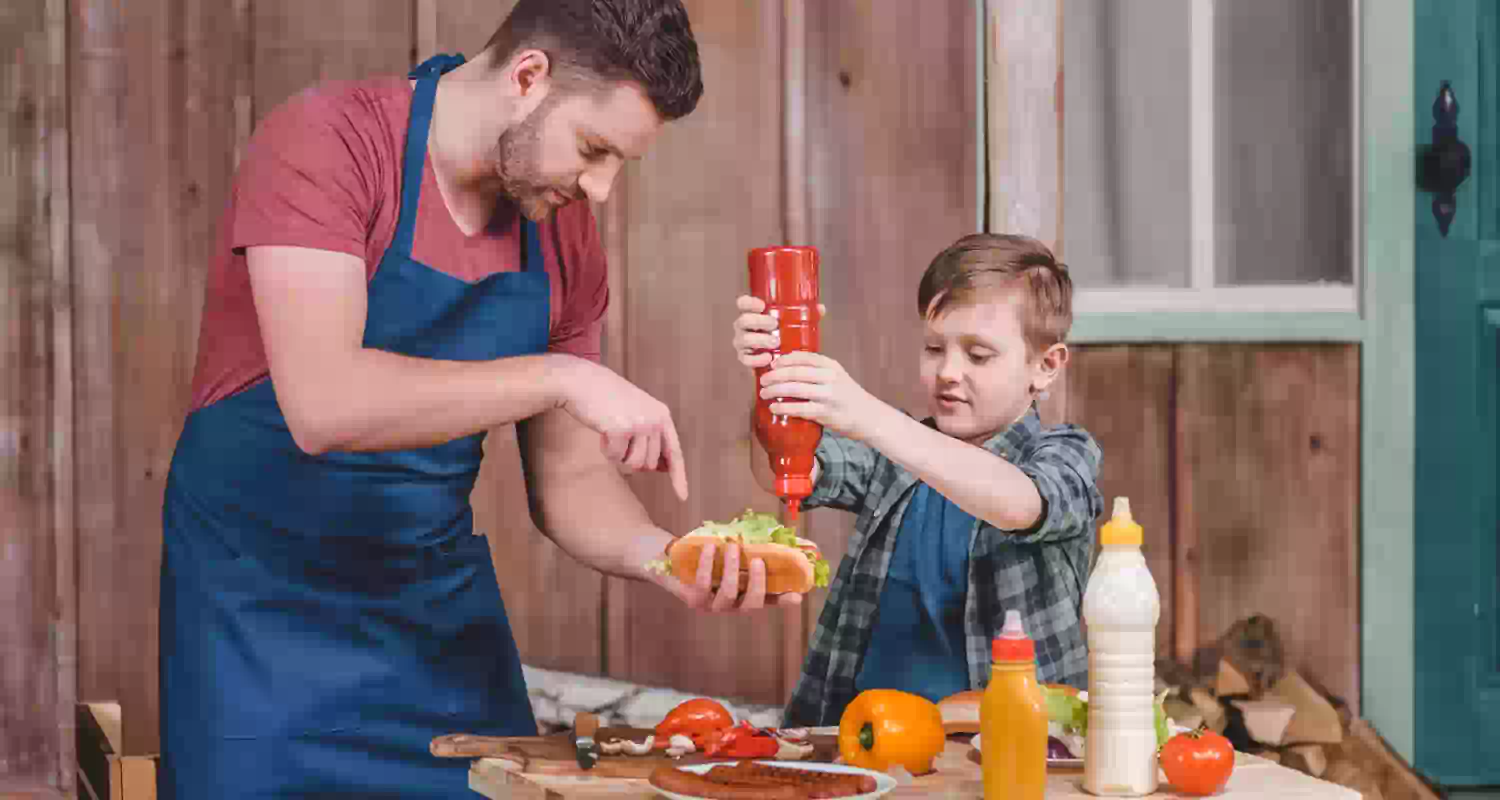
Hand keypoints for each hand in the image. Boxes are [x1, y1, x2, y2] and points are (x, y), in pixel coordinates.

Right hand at [556, 357, 689, 500]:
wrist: (581, 381)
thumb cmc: (605, 399)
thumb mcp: (636, 414)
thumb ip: (651, 438)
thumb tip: (661, 468)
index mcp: (662, 415)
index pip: (675, 452)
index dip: (678, 476)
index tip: (682, 497)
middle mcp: (656, 420)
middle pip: (649, 464)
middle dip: (631, 458)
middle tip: (619, 437)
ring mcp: (640, 424)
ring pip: (634, 465)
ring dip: (619, 456)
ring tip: (611, 432)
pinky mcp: (622, 429)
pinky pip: (615, 458)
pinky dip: (606, 451)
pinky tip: (602, 431)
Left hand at [647, 539, 802, 611]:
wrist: (672, 558)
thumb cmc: (709, 556)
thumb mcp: (732, 553)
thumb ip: (751, 550)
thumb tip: (776, 537)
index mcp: (744, 596)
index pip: (769, 602)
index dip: (783, 601)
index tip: (797, 596)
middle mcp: (731, 606)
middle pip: (751, 604)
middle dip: (757, 582)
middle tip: (757, 560)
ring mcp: (712, 606)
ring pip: (729, 593)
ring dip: (732, 568)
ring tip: (732, 547)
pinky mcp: (693, 600)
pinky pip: (704, 583)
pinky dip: (708, 563)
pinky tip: (709, 547)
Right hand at [731, 296, 827, 369]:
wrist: (783, 362)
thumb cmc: (787, 336)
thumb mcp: (796, 324)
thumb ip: (806, 314)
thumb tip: (820, 309)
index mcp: (753, 314)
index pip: (743, 303)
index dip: (749, 302)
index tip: (762, 305)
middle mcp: (744, 327)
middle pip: (743, 320)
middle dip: (758, 321)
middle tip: (774, 324)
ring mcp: (743, 343)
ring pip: (743, 339)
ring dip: (759, 340)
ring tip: (776, 342)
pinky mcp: (745, 359)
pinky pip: (745, 359)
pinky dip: (756, 359)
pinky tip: (768, 358)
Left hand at [759, 350, 885, 439]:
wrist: (868, 417)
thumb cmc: (848, 396)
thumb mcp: (837, 376)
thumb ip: (818, 371)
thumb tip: (787, 368)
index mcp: (831, 366)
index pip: (803, 357)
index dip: (784, 359)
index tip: (772, 364)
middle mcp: (830, 378)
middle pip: (795, 372)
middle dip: (774, 376)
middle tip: (763, 380)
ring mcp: (828, 395)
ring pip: (794, 389)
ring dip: (775, 391)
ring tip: (764, 393)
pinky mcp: (825, 413)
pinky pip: (799, 409)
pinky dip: (784, 408)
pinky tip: (774, 408)